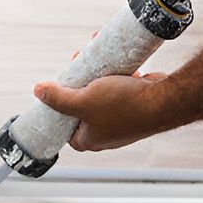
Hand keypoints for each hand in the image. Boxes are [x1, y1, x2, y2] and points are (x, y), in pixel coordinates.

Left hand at [34, 73, 169, 150]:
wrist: (164, 101)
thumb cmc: (125, 106)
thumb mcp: (83, 100)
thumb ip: (59, 98)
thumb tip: (39, 91)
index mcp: (90, 139)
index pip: (66, 128)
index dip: (60, 109)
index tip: (59, 91)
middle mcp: (106, 133)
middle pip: (83, 108)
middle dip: (80, 85)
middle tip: (79, 69)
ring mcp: (122, 120)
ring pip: (102, 96)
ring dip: (99, 78)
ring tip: (97, 62)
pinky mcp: (135, 106)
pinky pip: (120, 90)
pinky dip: (118, 78)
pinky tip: (119, 67)